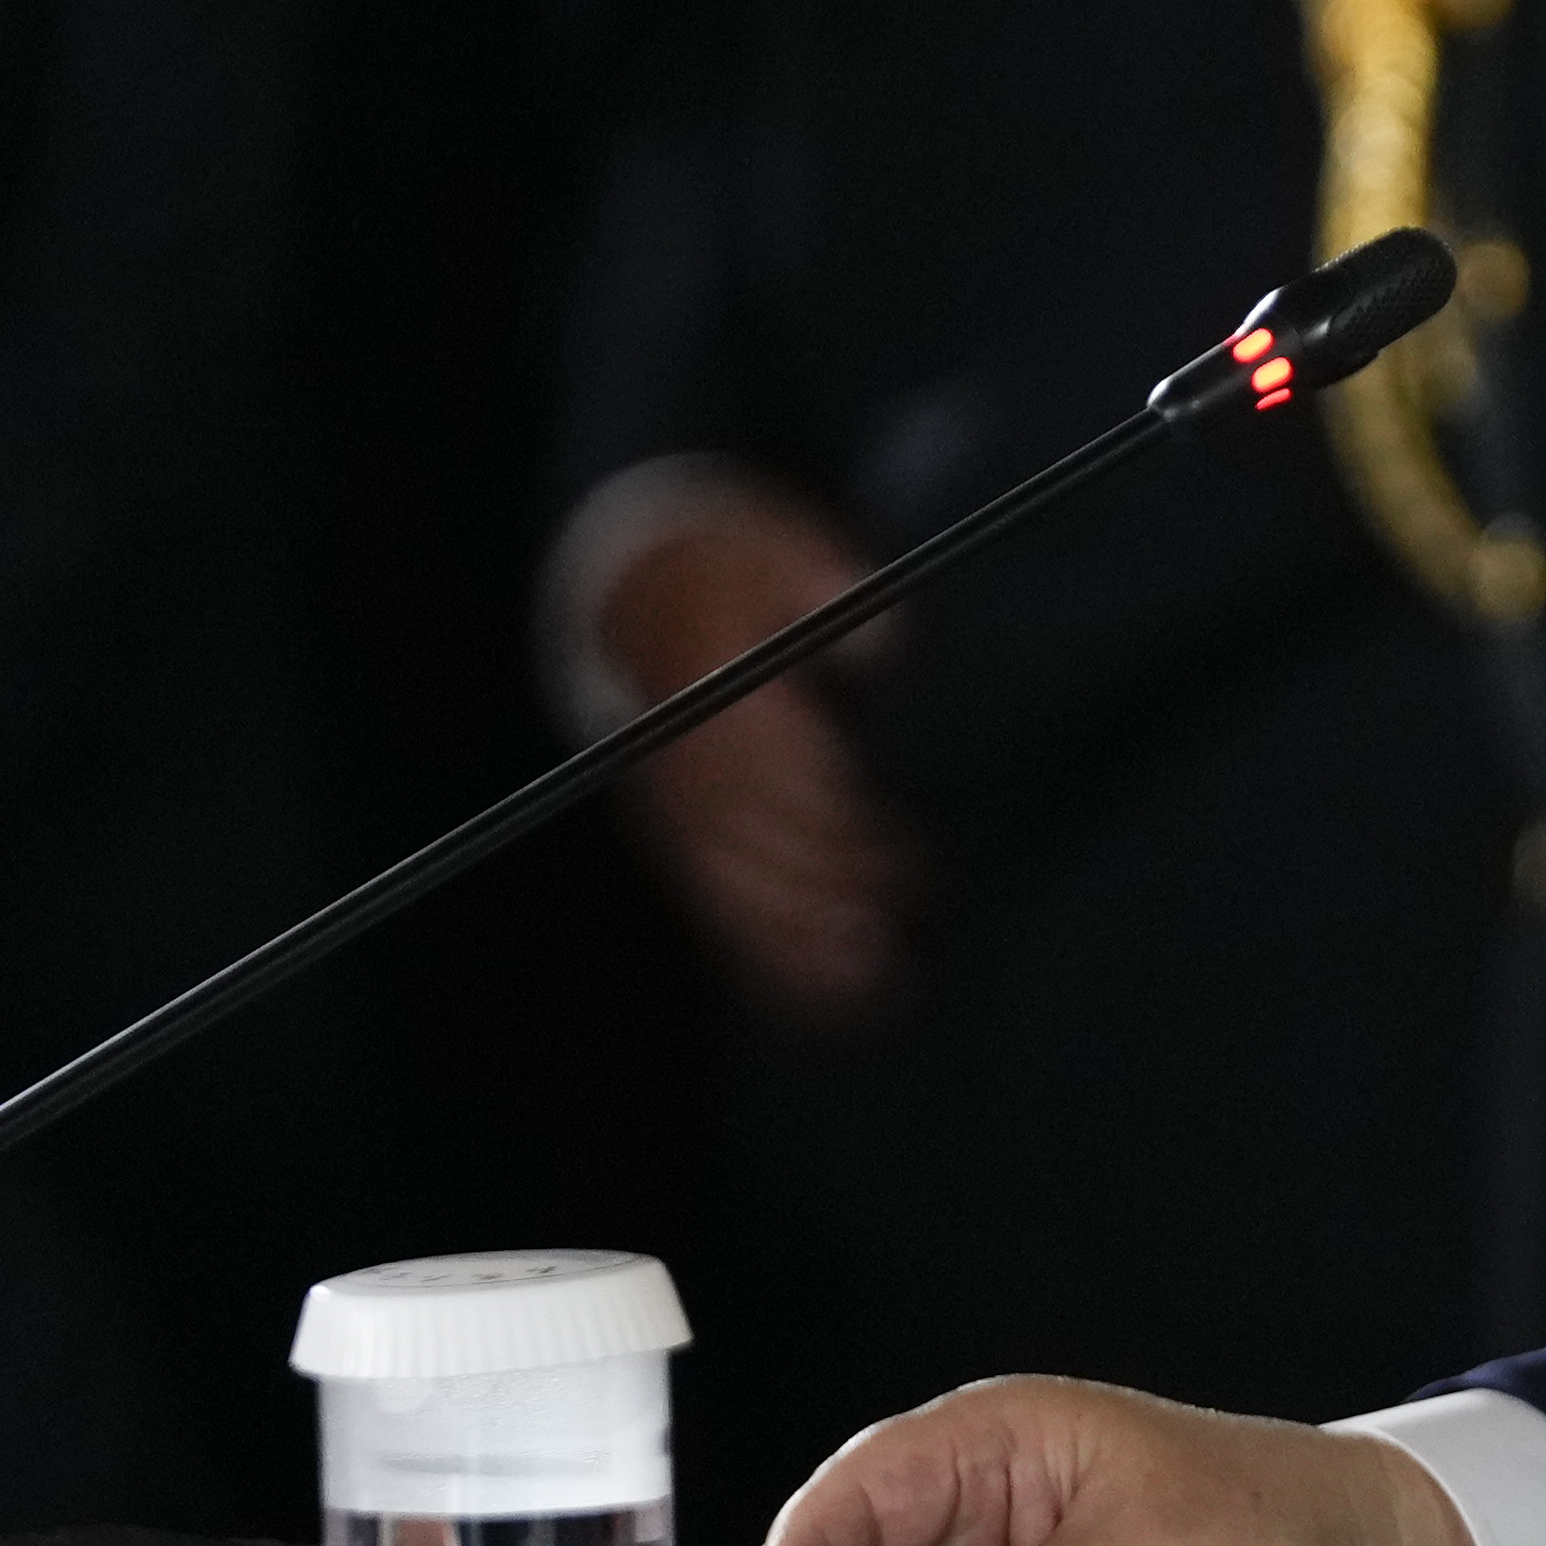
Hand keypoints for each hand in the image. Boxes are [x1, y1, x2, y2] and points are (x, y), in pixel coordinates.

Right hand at [600, 492, 909, 1015]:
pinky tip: (837, 995)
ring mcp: (673, 806)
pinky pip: (720, 909)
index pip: (767, 770)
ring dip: (799, 939)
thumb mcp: (780, 550)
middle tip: (901, 919)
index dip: (831, 818)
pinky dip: (772, 960)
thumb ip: (827, 589)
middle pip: (750, 838)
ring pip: (729, 887)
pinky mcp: (679, 839)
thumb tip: (882, 642)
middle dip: (825, 885)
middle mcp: (682, 759)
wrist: (644, 588)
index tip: (895, 852)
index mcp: (710, 690)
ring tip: (875, 975)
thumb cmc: (738, 573)